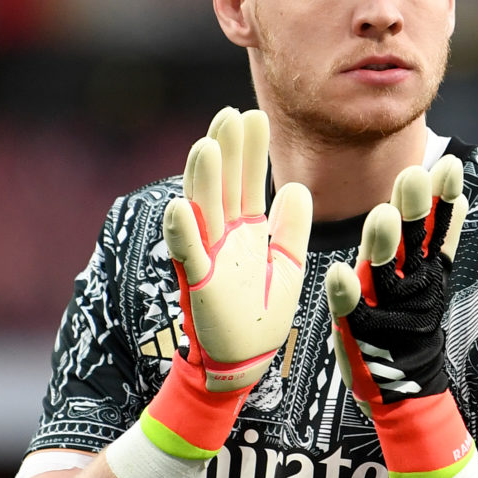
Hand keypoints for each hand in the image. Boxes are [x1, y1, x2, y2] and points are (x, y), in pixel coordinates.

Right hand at [165, 107, 311, 391]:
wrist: (242, 363)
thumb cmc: (260, 317)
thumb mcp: (288, 266)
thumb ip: (291, 229)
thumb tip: (298, 188)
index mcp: (245, 232)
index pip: (247, 183)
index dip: (249, 152)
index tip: (254, 116)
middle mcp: (223, 238)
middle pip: (223, 186)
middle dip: (226, 151)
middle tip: (231, 114)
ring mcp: (207, 258)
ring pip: (202, 210)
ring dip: (202, 180)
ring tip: (208, 145)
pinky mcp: (197, 283)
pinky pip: (187, 254)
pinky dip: (182, 230)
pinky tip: (179, 206)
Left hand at [326, 155, 474, 477]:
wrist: (406, 388)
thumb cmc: (407, 325)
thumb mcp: (424, 278)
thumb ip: (437, 238)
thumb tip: (459, 197)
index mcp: (420, 267)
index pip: (433, 226)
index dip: (441, 197)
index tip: (448, 165)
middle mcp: (408, 285)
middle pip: (414, 242)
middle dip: (415, 209)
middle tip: (416, 177)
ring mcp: (387, 311)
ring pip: (387, 273)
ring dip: (383, 245)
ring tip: (381, 216)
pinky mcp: (362, 334)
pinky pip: (353, 312)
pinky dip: (347, 294)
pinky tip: (340, 273)